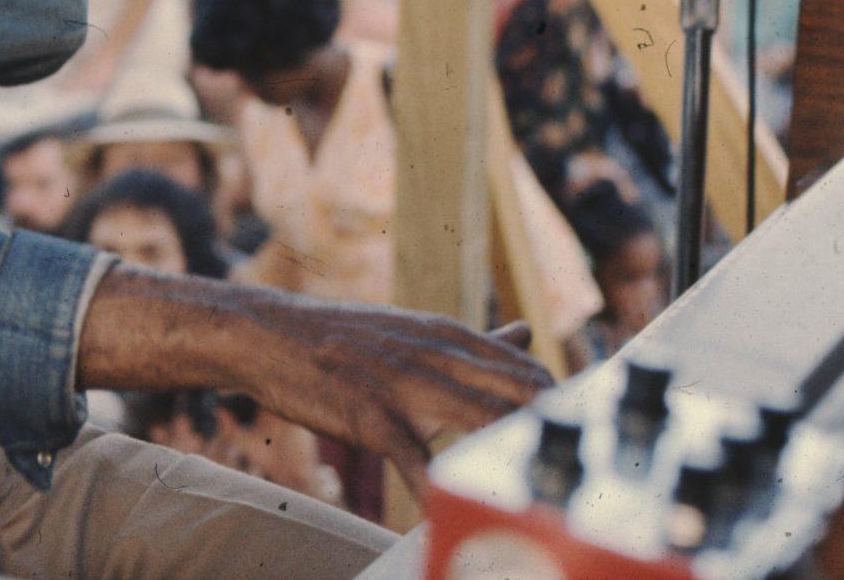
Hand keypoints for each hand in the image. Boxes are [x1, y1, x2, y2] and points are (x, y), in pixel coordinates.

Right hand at [252, 305, 546, 496]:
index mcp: (450, 335)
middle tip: (571, 479)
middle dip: (554, 435)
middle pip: (523, 393)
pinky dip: (442, 492)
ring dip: (514, 461)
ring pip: (485, 422)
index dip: (563, 407)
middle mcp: (437, 354)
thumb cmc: (343, 339)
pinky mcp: (372, 415)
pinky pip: (418, 460)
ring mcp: (405, 384)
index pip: (530, 369)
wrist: (268, 333)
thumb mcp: (413, 329)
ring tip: (539, 503)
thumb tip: (524, 332)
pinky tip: (453, 514)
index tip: (575, 442)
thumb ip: (473, 342)